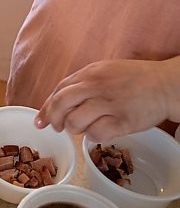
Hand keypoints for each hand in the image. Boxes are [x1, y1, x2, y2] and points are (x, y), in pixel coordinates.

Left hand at [34, 57, 179, 141]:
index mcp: (90, 73)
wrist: (166, 84)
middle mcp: (97, 86)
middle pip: (61, 104)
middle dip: (54, 119)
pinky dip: (92, 137)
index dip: (46, 107)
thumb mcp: (105, 70)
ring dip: (74, 129)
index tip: (40, 121)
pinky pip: (95, 134)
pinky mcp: (123, 121)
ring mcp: (110, 103)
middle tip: (57, 128)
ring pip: (75, 122)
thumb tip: (57, 100)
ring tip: (84, 127)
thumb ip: (82, 82)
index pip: (58, 90)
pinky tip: (100, 132)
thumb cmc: (134, 79)